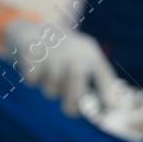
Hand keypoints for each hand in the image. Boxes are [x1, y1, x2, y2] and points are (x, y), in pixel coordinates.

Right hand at [1, 18, 129, 116]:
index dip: (108, 96)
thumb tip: (110, 107)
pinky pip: (33, 80)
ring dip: (51, 89)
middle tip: (71, 110)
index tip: (110, 111)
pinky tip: (35, 68)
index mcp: (90, 53)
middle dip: (74, 100)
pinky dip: (33, 79)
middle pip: (76, 78)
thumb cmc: (64, 53)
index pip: (104, 76)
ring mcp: (52, 52)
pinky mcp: (31, 53)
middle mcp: (73, 51)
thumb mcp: (84, 57)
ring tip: (50, 78)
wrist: (33, 30)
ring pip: (52, 87)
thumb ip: (95, 79)